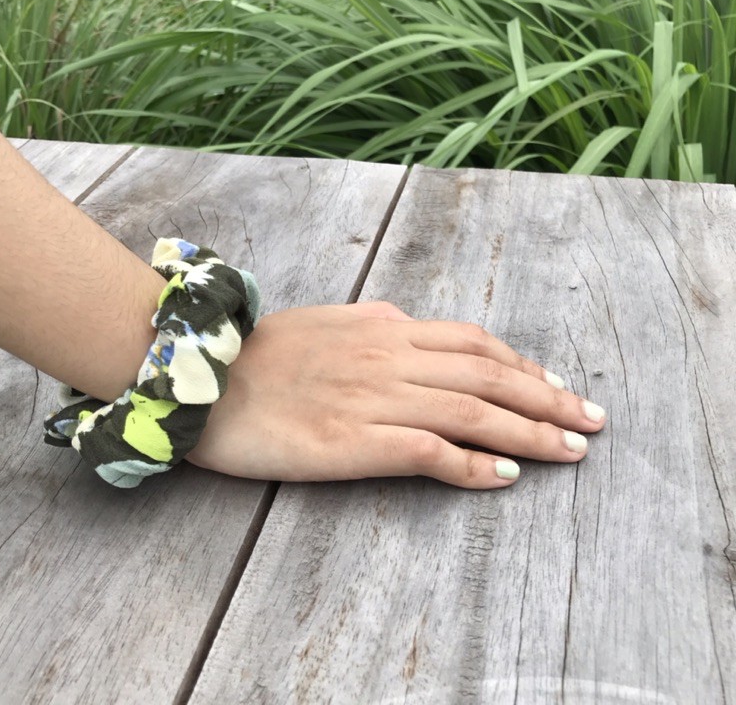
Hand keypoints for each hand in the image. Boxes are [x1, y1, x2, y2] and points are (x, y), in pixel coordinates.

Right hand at [186, 301, 605, 488]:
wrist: (204, 378)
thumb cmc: (262, 352)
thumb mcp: (327, 321)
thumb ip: (375, 321)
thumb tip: (410, 323)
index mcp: (384, 328)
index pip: (475, 344)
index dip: (524, 364)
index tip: (555, 385)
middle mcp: (390, 358)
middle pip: (490, 377)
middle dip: (549, 400)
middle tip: (592, 420)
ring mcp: (375, 399)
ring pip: (473, 412)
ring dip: (531, 433)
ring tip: (572, 451)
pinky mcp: (354, 442)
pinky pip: (429, 452)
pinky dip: (473, 465)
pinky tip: (505, 477)